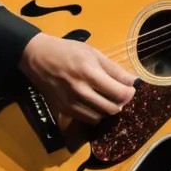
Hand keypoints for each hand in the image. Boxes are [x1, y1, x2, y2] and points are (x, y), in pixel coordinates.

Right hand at [19, 33, 135, 123]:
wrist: (37, 57)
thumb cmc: (67, 51)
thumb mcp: (93, 53)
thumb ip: (114, 69)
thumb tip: (133, 81)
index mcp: (89, 73)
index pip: (118, 93)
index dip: (129, 92)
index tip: (130, 88)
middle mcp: (80, 91)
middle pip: (111, 108)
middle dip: (121, 102)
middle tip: (120, 93)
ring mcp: (71, 103)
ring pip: (100, 116)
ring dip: (108, 109)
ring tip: (107, 98)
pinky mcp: (64, 110)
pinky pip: (87, 119)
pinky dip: (95, 114)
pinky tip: (94, 103)